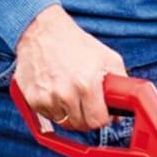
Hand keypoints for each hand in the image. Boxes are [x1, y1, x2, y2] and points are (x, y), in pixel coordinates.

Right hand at [15, 5, 126, 130]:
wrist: (42, 31)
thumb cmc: (75, 43)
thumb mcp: (108, 57)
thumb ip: (120, 82)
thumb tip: (124, 105)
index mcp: (86, 84)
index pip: (98, 121)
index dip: (102, 117)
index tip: (101, 111)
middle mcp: (65, 94)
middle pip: (80, 126)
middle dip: (86, 117)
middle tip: (86, 103)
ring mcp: (47, 98)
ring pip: (64, 122)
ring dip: (69, 113)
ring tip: (69, 92)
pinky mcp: (32, 99)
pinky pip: (47, 116)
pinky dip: (53, 108)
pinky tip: (55, 91)